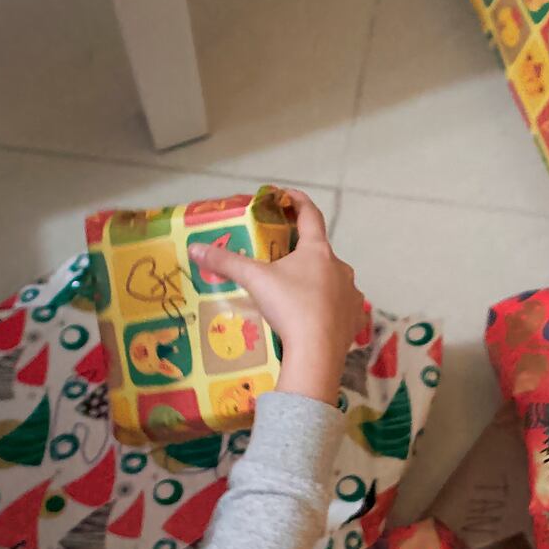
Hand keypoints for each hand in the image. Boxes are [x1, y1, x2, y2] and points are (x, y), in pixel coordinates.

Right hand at [189, 187, 362, 405]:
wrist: (317, 352)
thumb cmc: (290, 307)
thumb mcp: (254, 280)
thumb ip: (225, 262)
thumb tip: (194, 248)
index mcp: (318, 251)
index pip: (310, 215)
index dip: (297, 201)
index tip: (286, 195)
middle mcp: (340, 268)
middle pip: (321, 252)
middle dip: (303, 253)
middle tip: (282, 259)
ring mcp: (351, 294)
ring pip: (333, 281)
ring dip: (318, 282)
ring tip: (296, 293)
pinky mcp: (354, 319)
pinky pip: (342, 307)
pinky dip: (329, 308)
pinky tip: (316, 317)